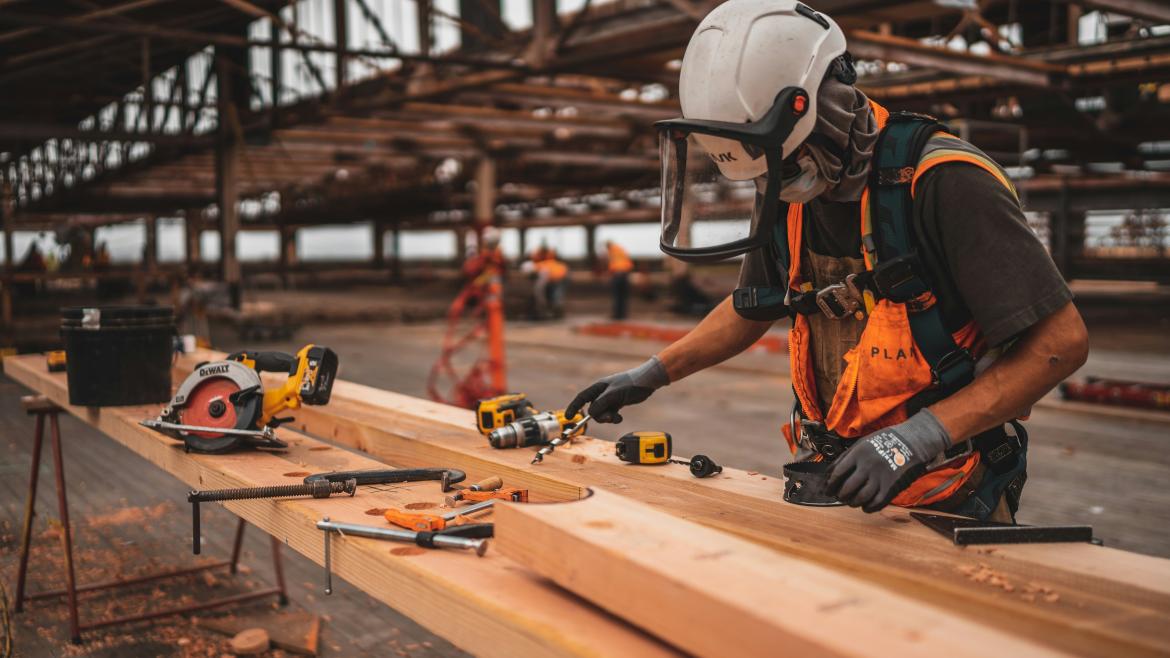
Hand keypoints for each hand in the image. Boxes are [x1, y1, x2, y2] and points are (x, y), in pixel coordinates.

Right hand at [565, 356, 669, 422]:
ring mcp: (609, 398)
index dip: (574, 407)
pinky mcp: (617, 403)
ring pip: (601, 413)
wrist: (648, 381)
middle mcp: (602, 393)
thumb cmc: (631, 383)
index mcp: (598, 387)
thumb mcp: (614, 394)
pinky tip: (620, 417)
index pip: (582, 397)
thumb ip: (601, 403)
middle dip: (599, 416)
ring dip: (608, 418)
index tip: (569, 417)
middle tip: (609, 417)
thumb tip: (590, 413)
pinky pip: (610, 414)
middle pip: (592, 409)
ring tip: (617, 417)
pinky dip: (613, 418)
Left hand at [825, 410, 951, 512]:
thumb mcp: (862, 443)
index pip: (837, 473)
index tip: (828, 489)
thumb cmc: (884, 442)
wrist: (911, 442)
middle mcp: (868, 466)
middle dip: (841, 495)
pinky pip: (876, 503)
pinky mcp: (891, 486)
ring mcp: (880, 477)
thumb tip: (830, 473)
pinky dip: (868, 507)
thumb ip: (846, 457)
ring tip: (851, 501)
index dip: (831, 484)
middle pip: (847, 488)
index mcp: (858, 454)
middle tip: (840, 497)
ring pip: (861, 497)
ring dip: (853, 503)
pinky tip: (865, 506)